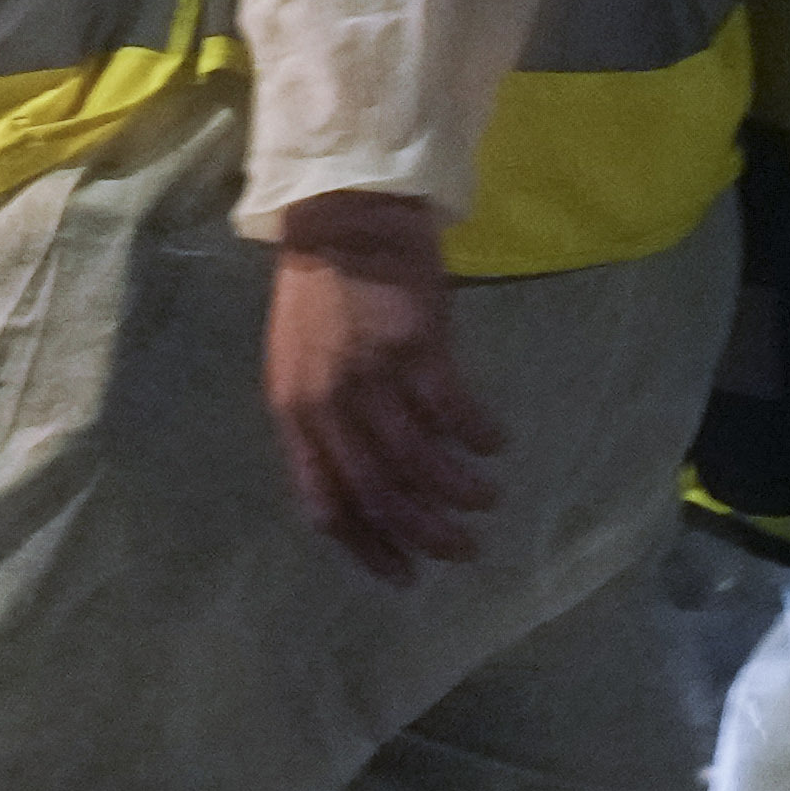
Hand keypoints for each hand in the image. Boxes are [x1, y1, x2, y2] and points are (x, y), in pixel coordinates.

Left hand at [260, 189, 506, 584]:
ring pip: (420, 464)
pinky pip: (455, 415)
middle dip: (425, 535)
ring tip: (487, 500)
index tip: (405, 575)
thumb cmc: (325, 291)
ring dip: (460, 494)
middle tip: (462, 551)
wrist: (344, 215)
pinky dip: (478, 439)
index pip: (326, 505)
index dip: (368, 549)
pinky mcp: (418, 348)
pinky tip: (495, 444)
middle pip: (378, 495)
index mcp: (294, 413)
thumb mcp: (302, 364)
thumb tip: (367, 482)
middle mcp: (329, 404)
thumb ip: (324, 422)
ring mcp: (373, 377)